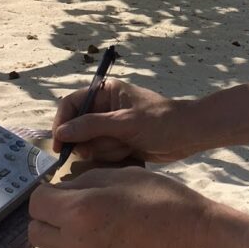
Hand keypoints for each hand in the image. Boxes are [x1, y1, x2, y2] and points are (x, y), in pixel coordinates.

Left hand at [28, 167, 215, 247]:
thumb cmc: (169, 204)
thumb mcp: (127, 176)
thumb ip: (87, 181)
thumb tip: (65, 189)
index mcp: (80, 211)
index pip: (36, 203)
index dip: (48, 194)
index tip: (61, 194)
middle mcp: (75, 246)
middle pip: (37, 233)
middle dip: (51, 220)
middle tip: (77, 214)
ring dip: (68, 247)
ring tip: (103, 238)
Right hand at [52, 77, 195, 163]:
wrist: (188, 135)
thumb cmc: (160, 121)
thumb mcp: (125, 122)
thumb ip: (92, 126)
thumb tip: (61, 132)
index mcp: (105, 91)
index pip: (71, 104)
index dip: (62, 124)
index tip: (60, 144)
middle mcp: (104, 107)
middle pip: (77, 128)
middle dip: (92, 141)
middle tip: (113, 143)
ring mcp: (110, 126)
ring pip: (89, 144)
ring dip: (107, 149)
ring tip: (128, 145)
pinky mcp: (118, 142)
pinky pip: (102, 153)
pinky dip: (113, 156)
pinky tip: (131, 152)